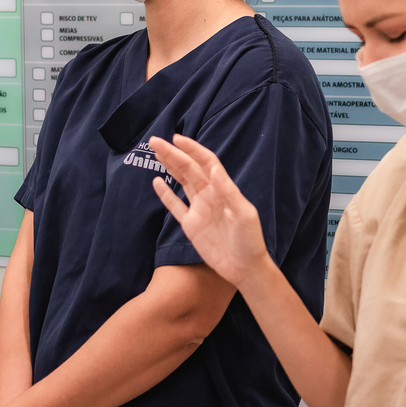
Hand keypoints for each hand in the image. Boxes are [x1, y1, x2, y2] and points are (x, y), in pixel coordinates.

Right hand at [149, 134, 270, 286]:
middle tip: (155, 141)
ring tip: (156, 152)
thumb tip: (215, 169)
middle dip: (173, 154)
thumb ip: (229, 191)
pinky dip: (165, 194)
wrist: (245, 267)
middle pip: (188, 169)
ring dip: (169, 167)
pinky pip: (175, 206)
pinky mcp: (191, 226)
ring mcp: (199, 210)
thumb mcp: (244, 214)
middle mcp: (210, 196)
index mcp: (223, 190)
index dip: (192, 149)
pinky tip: (156, 181)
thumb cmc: (250, 240)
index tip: (177, 138)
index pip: (205, 163)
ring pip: (181, 182)